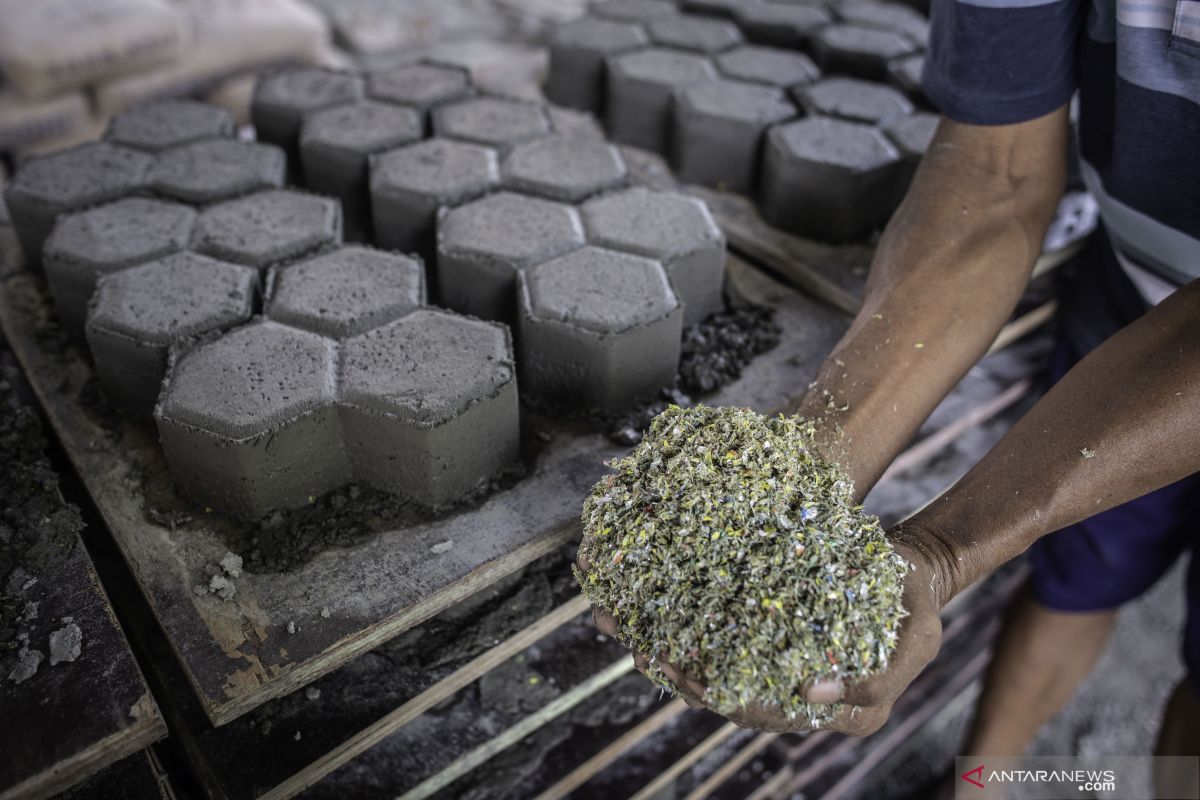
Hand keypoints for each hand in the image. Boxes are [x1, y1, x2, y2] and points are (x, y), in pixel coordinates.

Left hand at [576, 535, 945, 735]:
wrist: (912, 569)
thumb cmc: (914, 601)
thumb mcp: (917, 638)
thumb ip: (876, 676)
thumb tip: (813, 694)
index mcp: (846, 712)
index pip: (777, 716)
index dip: (734, 700)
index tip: (696, 679)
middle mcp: (811, 702)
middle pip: (740, 701)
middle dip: (690, 681)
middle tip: (649, 653)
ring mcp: (789, 675)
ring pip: (725, 678)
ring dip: (679, 661)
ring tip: (637, 638)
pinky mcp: (775, 646)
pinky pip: (727, 651)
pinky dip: (692, 638)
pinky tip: (655, 622)